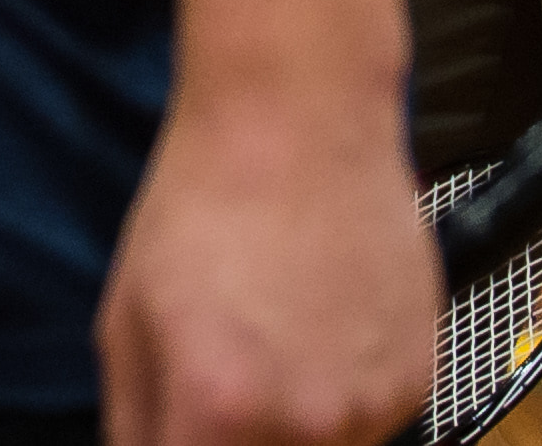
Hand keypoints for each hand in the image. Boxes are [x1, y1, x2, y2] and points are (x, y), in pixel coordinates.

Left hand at [94, 86, 432, 445]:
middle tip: (224, 385)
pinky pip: (365, 429)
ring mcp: (371, 409)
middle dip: (230, 440)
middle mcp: (308, 424)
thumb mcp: (126, 319)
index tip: (182, 428)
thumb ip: (134, 424)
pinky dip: (337, 403)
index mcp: (220, 407)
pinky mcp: (415, 386)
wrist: (299, 126)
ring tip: (272, 346)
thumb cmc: (204, 206)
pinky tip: (315, 335)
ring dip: (287, 431)